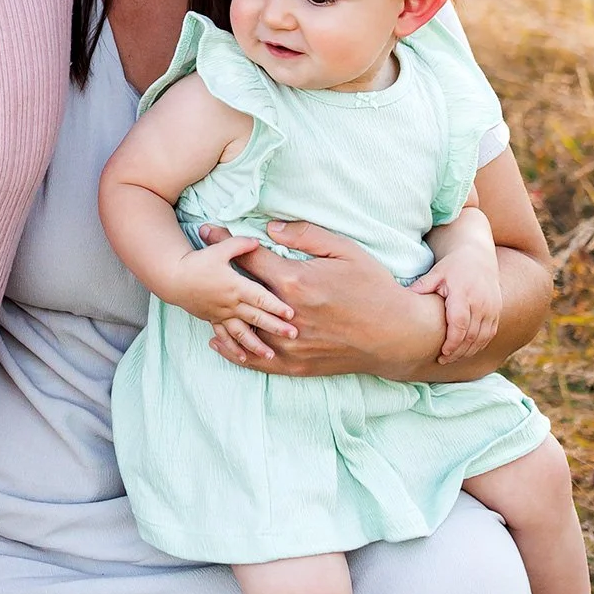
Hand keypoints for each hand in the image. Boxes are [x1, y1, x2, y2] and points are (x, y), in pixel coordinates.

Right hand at [163, 229, 296, 344]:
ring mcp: (221, 314)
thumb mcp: (219, 250)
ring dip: (256, 345)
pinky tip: (244, 358)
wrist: (173, 278)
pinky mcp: (213, 320)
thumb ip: (240, 245)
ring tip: (271, 355)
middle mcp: (230, 303)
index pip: (259, 297)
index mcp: (235, 286)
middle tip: (292, 335)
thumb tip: (257, 241)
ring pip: (241, 333)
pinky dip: (233, 348)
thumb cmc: (197, 263)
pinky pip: (225, 337)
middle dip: (275, 327)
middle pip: (256, 317)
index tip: (291, 314)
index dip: (275, 305)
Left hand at [207, 220, 442, 379]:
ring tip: (203, 298)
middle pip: (239, 292)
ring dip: (221, 312)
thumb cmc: (373, 287)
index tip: (208, 231)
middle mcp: (286, 315)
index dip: (226, 242)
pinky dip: (234, 350)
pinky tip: (219, 340)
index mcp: (296, 282)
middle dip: (217, 272)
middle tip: (198, 259)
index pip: (249, 259)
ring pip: (242, 328)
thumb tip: (269, 228)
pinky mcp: (295, 365)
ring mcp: (289, 344)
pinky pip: (255, 360)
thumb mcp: (345, 251)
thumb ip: (305, 236)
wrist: (395, 334)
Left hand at [415, 219, 502, 364]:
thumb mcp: (436, 273)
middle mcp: (481, 302)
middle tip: (443, 360)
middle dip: (457, 352)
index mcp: (463, 293)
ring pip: (482, 338)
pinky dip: (479, 345)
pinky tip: (467, 350)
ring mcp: (491, 307)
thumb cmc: (453, 266)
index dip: (452, 342)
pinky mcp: (497, 310)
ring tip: (453, 358)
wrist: (478, 255)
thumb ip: (423, 286)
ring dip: (468, 351)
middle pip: (471, 335)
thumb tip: (404, 297)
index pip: (460, 324)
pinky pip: (490, 334)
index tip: (442, 353)